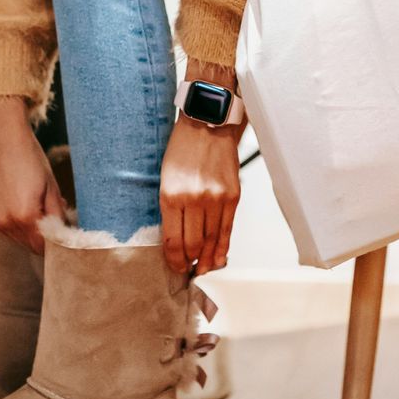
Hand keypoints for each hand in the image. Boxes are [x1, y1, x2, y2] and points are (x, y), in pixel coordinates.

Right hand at [0, 97, 66, 253]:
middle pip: (28, 245)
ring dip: (25, 229)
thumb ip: (58, 215)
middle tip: (49, 217)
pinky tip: (14, 201)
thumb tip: (64, 234)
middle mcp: (4, 222)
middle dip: (40, 236)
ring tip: (30, 204)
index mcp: (25, 216)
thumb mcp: (51, 187)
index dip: (54, 243)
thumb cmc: (30, 158)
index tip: (60, 235)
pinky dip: (10, 221)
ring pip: (14, 237)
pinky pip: (1, 226)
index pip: (43, 247)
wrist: (2, 136)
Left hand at [160, 63, 242, 275]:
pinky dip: (222, 247)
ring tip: (203, 272)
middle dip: (190, 264)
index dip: (174, 261)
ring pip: (211, 240)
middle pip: (193, 244)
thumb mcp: (165, 177)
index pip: (173, 241)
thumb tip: (177, 241)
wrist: (208, 124)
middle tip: (188, 274)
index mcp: (171, 194)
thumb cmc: (182, 149)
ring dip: (207, 260)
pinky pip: (227, 229)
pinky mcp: (233, 196)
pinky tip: (218, 259)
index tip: (175, 269)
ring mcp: (216, 198)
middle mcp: (194, 198)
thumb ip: (170, 209)